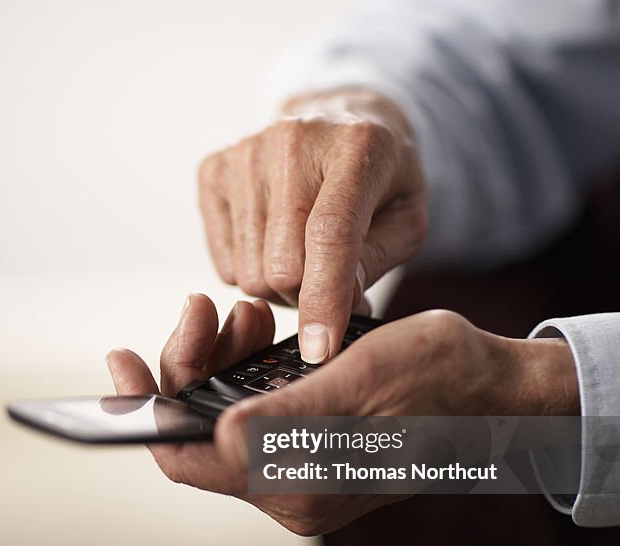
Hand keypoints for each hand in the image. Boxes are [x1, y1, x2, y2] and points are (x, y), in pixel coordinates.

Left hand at [106, 297, 578, 535]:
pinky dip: (246, 367)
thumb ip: (285, 418)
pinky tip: (259, 328)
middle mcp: (287, 490)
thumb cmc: (436, 378)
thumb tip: (214, 437)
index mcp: (292, 485)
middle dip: (191, 363)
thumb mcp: (359, 382)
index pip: (183, 456)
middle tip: (205, 307)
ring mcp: (298, 472)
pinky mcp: (311, 449)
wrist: (496, 389)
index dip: (143, 409)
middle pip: (198, 430)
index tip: (121, 359)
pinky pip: (252, 409)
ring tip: (245, 312)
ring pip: (223, 414)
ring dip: (221, 358)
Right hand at [197, 88, 426, 362]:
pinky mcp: (213, 171)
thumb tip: (334, 309)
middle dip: (307, 295)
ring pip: (249, 272)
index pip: (330, 234)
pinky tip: (271, 242)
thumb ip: (376, 263)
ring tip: (302, 258)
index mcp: (356, 146)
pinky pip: (224, 264)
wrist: (338, 122)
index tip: (320, 349)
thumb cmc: (379, 181)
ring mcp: (245, 153)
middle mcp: (292, 140)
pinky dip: (250, 270)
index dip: (324, 298)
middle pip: (282, 265)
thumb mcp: (407, 220)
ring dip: (278, 287)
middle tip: (328, 280)